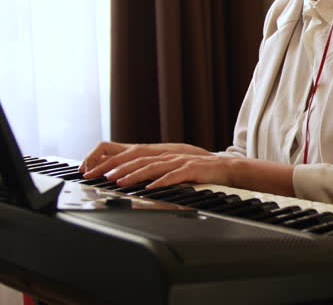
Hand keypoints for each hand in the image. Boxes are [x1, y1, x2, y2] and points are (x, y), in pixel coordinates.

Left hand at [100, 153, 238, 188]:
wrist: (226, 169)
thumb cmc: (200, 172)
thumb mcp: (174, 170)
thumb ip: (156, 173)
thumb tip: (134, 182)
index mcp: (162, 155)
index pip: (131, 156)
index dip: (112, 163)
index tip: (94, 172)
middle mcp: (168, 155)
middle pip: (137, 159)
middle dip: (116, 168)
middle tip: (98, 176)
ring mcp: (180, 161)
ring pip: (152, 167)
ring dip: (134, 174)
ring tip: (119, 182)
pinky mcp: (192, 170)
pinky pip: (174, 176)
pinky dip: (161, 182)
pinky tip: (150, 188)